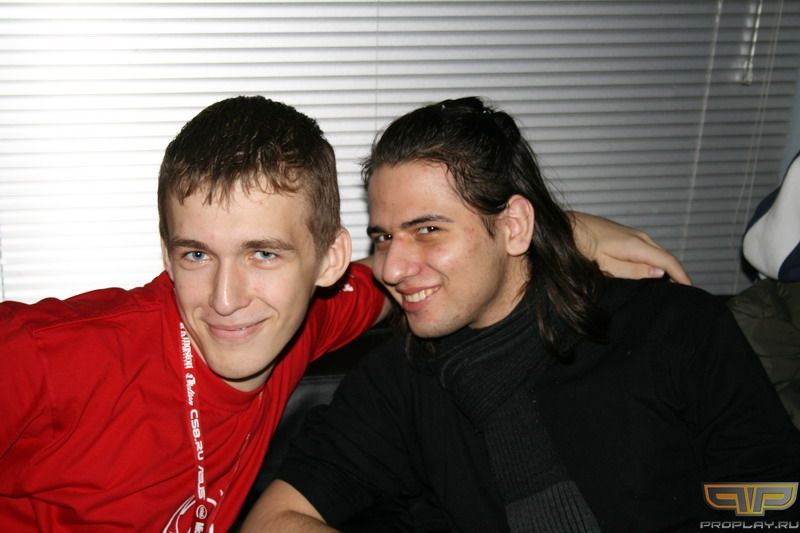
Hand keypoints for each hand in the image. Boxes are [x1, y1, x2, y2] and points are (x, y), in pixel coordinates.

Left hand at [569, 212, 691, 284]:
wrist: (567, 226)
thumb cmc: (582, 247)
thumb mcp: (607, 265)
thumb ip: (634, 270)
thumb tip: (660, 273)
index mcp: (637, 245)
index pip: (668, 261)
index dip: (682, 275)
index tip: (691, 289)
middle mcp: (640, 237)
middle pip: (665, 256)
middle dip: (677, 273)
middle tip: (684, 292)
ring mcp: (634, 234)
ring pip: (657, 252)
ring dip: (667, 267)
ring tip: (673, 285)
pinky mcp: (627, 235)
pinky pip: (648, 249)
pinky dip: (655, 260)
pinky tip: (654, 271)